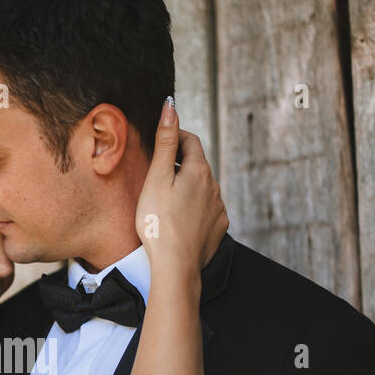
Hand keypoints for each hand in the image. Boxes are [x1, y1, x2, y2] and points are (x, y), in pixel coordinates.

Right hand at [135, 97, 228, 276]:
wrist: (176, 266)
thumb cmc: (159, 223)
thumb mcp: (156, 178)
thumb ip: (164, 142)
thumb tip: (171, 107)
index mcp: (199, 170)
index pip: (190, 141)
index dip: (175, 137)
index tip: (161, 142)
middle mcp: (214, 186)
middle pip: (197, 165)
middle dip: (180, 164)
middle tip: (158, 174)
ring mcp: (218, 208)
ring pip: (202, 188)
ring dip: (187, 187)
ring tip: (165, 200)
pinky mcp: (218, 228)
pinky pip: (206, 210)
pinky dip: (194, 208)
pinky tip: (178, 219)